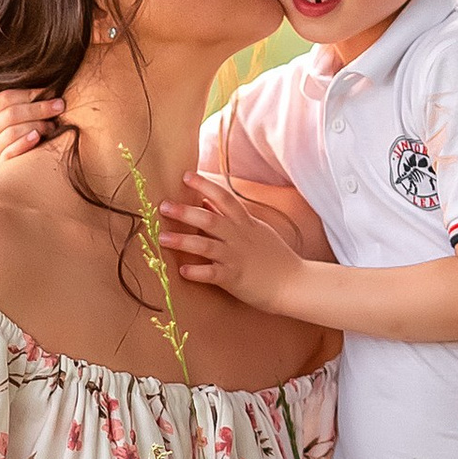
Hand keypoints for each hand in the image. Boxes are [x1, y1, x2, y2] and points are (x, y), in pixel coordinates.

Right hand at [0, 87, 64, 166]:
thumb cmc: (2, 149)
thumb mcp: (1, 129)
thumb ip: (19, 114)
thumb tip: (51, 95)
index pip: (4, 98)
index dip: (28, 93)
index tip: (50, 92)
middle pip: (11, 114)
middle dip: (39, 108)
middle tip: (60, 106)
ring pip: (11, 132)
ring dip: (36, 125)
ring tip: (52, 126)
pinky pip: (9, 153)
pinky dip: (24, 143)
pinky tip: (37, 138)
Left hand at [154, 171, 306, 313]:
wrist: (295, 283)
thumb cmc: (274, 258)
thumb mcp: (256, 230)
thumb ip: (232, 218)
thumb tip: (207, 203)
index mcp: (245, 223)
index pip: (224, 198)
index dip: (205, 185)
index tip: (186, 175)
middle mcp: (239, 237)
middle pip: (210, 220)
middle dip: (185, 212)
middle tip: (163, 205)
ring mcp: (236, 257)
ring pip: (206, 246)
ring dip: (183, 241)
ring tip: (163, 238)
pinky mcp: (235, 278)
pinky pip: (212, 274)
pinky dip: (197, 272)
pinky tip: (182, 271)